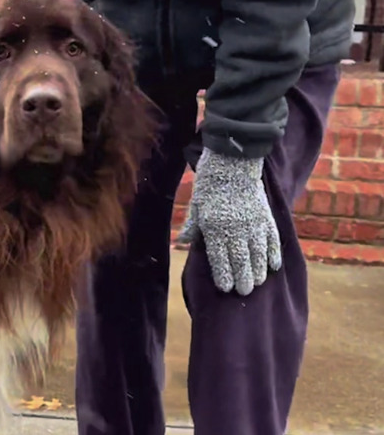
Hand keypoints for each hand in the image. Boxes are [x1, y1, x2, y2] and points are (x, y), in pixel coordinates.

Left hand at [177, 147, 281, 295]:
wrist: (234, 162)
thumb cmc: (210, 183)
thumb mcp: (196, 204)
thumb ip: (192, 225)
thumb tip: (181, 241)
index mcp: (214, 228)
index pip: (220, 258)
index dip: (224, 275)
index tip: (226, 288)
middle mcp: (235, 229)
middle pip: (241, 261)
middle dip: (243, 279)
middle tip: (244, 292)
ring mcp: (253, 224)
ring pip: (259, 254)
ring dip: (259, 270)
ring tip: (258, 282)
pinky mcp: (267, 217)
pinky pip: (272, 240)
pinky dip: (273, 254)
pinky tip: (273, 266)